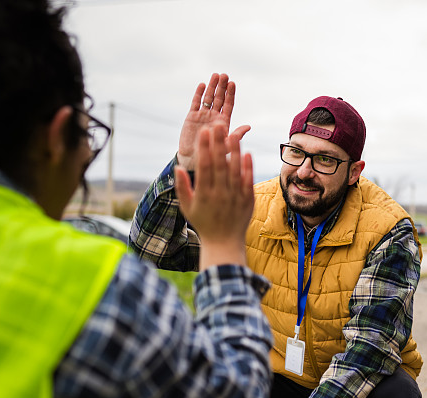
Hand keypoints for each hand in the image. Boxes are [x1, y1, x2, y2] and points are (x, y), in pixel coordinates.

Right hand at [174, 124, 252, 268]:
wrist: (224, 244)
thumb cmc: (203, 223)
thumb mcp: (187, 207)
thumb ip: (182, 187)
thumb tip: (178, 167)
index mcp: (204, 194)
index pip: (204, 167)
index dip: (204, 149)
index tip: (203, 133)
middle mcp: (220, 194)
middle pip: (220, 164)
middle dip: (218, 144)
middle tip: (217, 125)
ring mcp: (235, 197)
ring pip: (235, 170)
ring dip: (235, 151)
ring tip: (233, 134)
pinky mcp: (247, 200)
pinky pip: (248, 181)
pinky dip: (248, 167)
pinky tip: (247, 152)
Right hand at [177, 73, 250, 169]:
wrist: (194, 160)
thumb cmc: (213, 155)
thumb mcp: (226, 145)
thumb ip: (236, 135)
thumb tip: (249, 126)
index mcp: (224, 122)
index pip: (228, 105)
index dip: (230, 94)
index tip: (232, 83)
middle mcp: (214, 117)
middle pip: (219, 99)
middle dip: (222, 87)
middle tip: (224, 75)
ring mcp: (203, 116)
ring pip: (208, 98)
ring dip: (211, 87)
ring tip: (215, 75)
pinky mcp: (192, 117)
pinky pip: (196, 103)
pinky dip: (199, 94)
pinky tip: (202, 85)